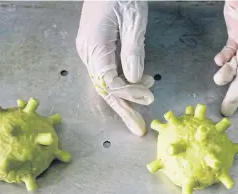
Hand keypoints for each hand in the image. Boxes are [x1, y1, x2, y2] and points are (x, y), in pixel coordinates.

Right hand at [76, 1, 153, 135]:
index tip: (149, 98)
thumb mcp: (133, 19)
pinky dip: (124, 80)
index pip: (109, 81)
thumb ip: (133, 50)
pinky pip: (108, 70)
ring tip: (147, 104)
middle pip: (104, 87)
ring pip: (106, 81)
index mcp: (94, 45)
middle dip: (123, 109)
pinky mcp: (95, 46)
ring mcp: (89, 49)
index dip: (129, 94)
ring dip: (126, 95)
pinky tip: (143, 81)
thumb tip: (135, 79)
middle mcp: (87, 50)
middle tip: (138, 129)